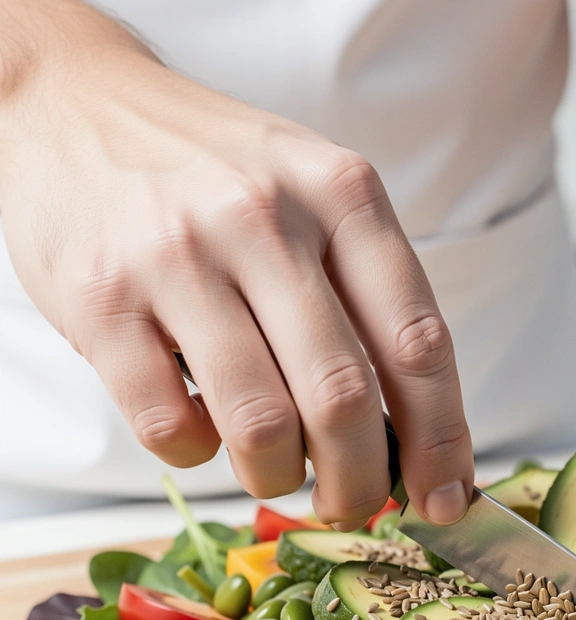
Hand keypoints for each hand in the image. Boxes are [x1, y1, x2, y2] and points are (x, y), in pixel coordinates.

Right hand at [0, 13, 472, 527]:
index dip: (441, 439)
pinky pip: (167, 424)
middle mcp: (265, 216)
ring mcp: (178, 254)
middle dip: (360, 481)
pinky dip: (194, 453)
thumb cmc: (216, 175)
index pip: (418, 343)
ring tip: (273, 471)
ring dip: (276, 477)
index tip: (444, 498)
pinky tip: (197, 426)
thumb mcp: (315, 200)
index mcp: (342, 195)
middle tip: (353, 504)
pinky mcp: (101, 297)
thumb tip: (415, 438)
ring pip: (260, 424)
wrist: (75, 104)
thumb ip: (368, 300)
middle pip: (344, 398)